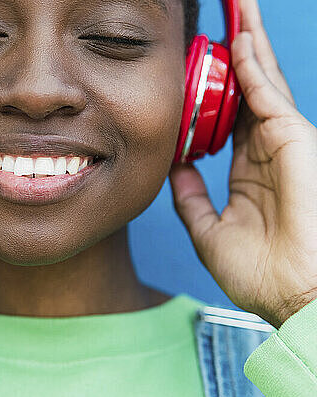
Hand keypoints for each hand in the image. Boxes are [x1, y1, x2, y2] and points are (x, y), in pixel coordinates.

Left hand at [169, 0, 316, 327]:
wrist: (293, 295)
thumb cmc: (260, 273)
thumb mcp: (210, 231)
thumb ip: (192, 199)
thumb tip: (175, 171)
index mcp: (249, 170)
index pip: (228, 117)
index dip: (212, 90)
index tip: (192, 68)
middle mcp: (266, 150)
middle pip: (246, 90)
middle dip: (235, 53)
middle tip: (221, 18)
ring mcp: (282, 141)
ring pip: (261, 80)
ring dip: (247, 43)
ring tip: (234, 9)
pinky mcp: (294, 138)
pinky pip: (268, 93)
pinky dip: (252, 63)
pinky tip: (238, 37)